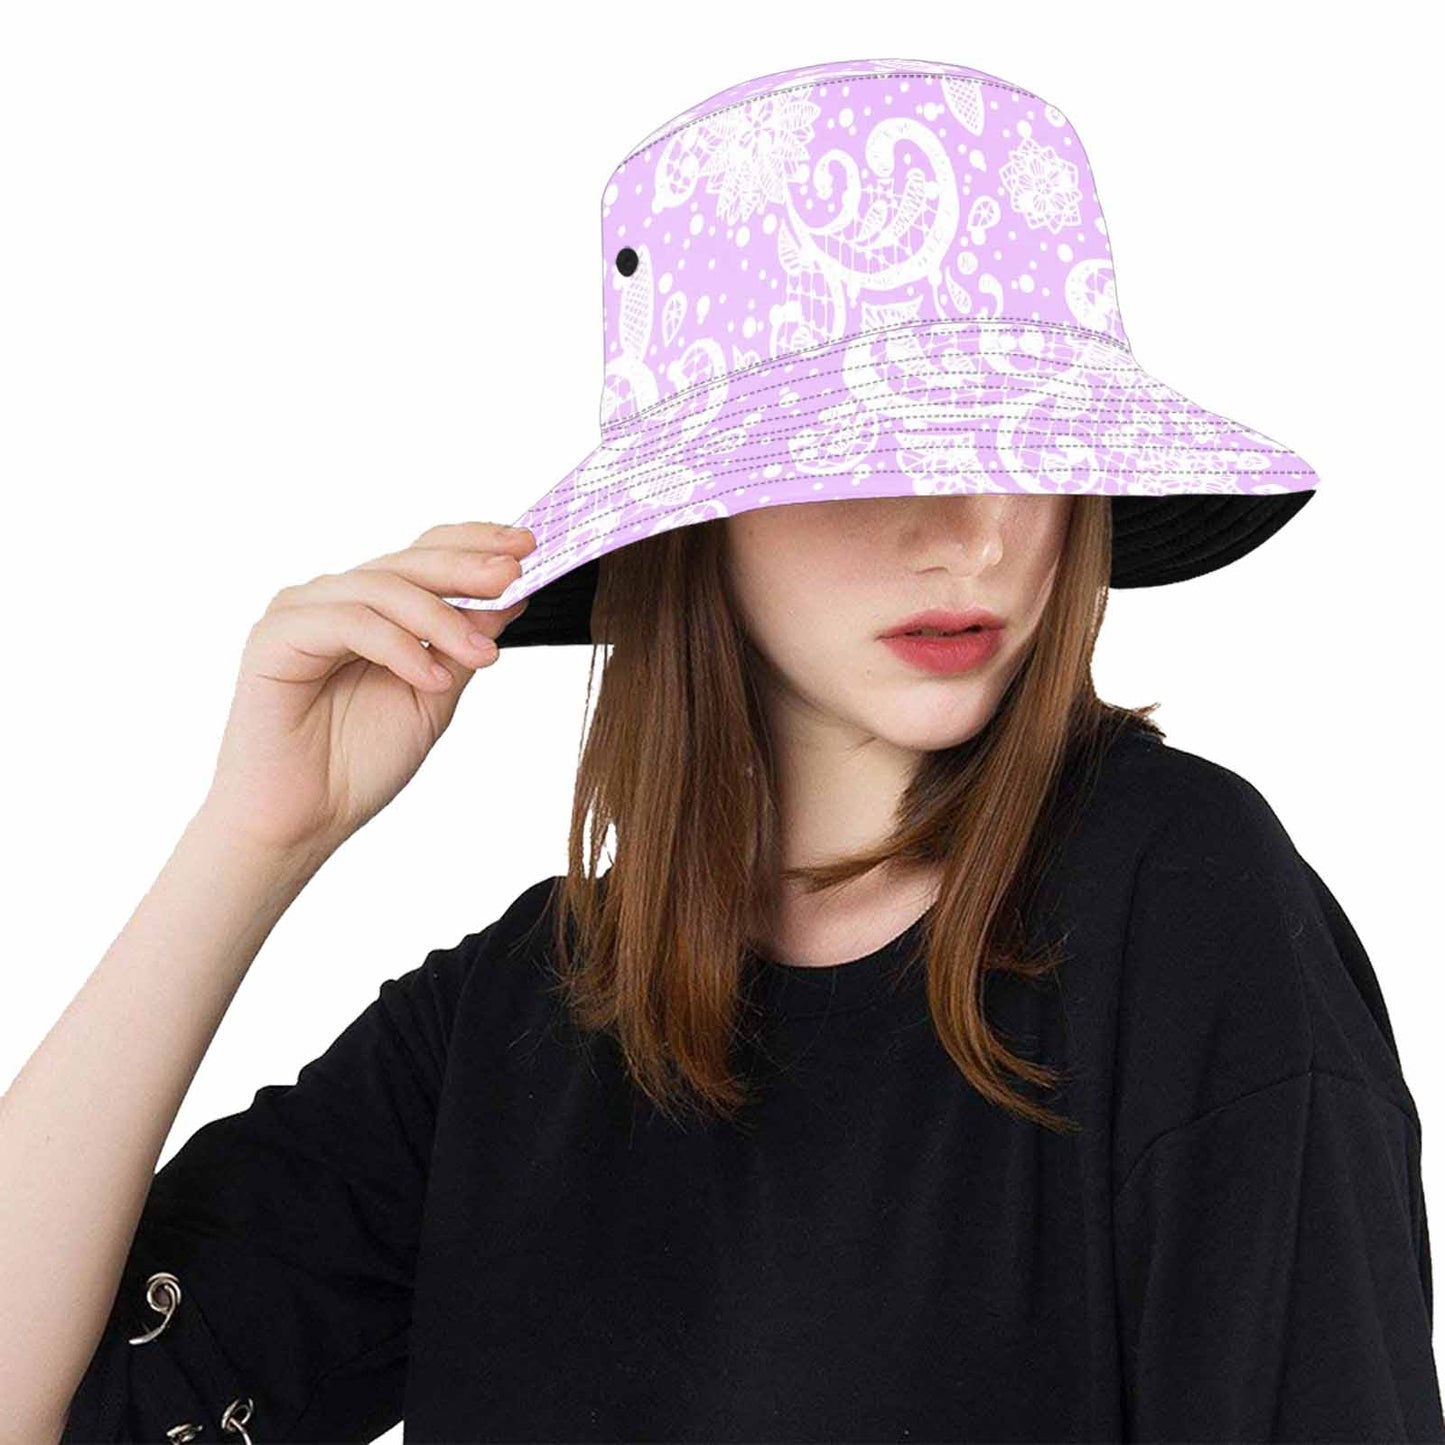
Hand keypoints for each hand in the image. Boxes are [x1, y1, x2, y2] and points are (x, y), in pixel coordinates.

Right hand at [198, 520, 534, 857]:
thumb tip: (512, 595)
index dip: (477, 543)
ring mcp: (302, 613)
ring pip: (382, 588)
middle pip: (408, 562)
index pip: (426, 554)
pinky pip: (348, 623)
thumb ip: (464, 645)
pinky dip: (398, 648)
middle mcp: (336, 599)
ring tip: (483, 656)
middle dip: (468, 567)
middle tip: (514, 575)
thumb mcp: (434, 696)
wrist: (303, 821)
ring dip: (441, 620)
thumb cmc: (358, 763)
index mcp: (373, 608)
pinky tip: (431, 679)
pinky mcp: (275, 638)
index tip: (531, 547)